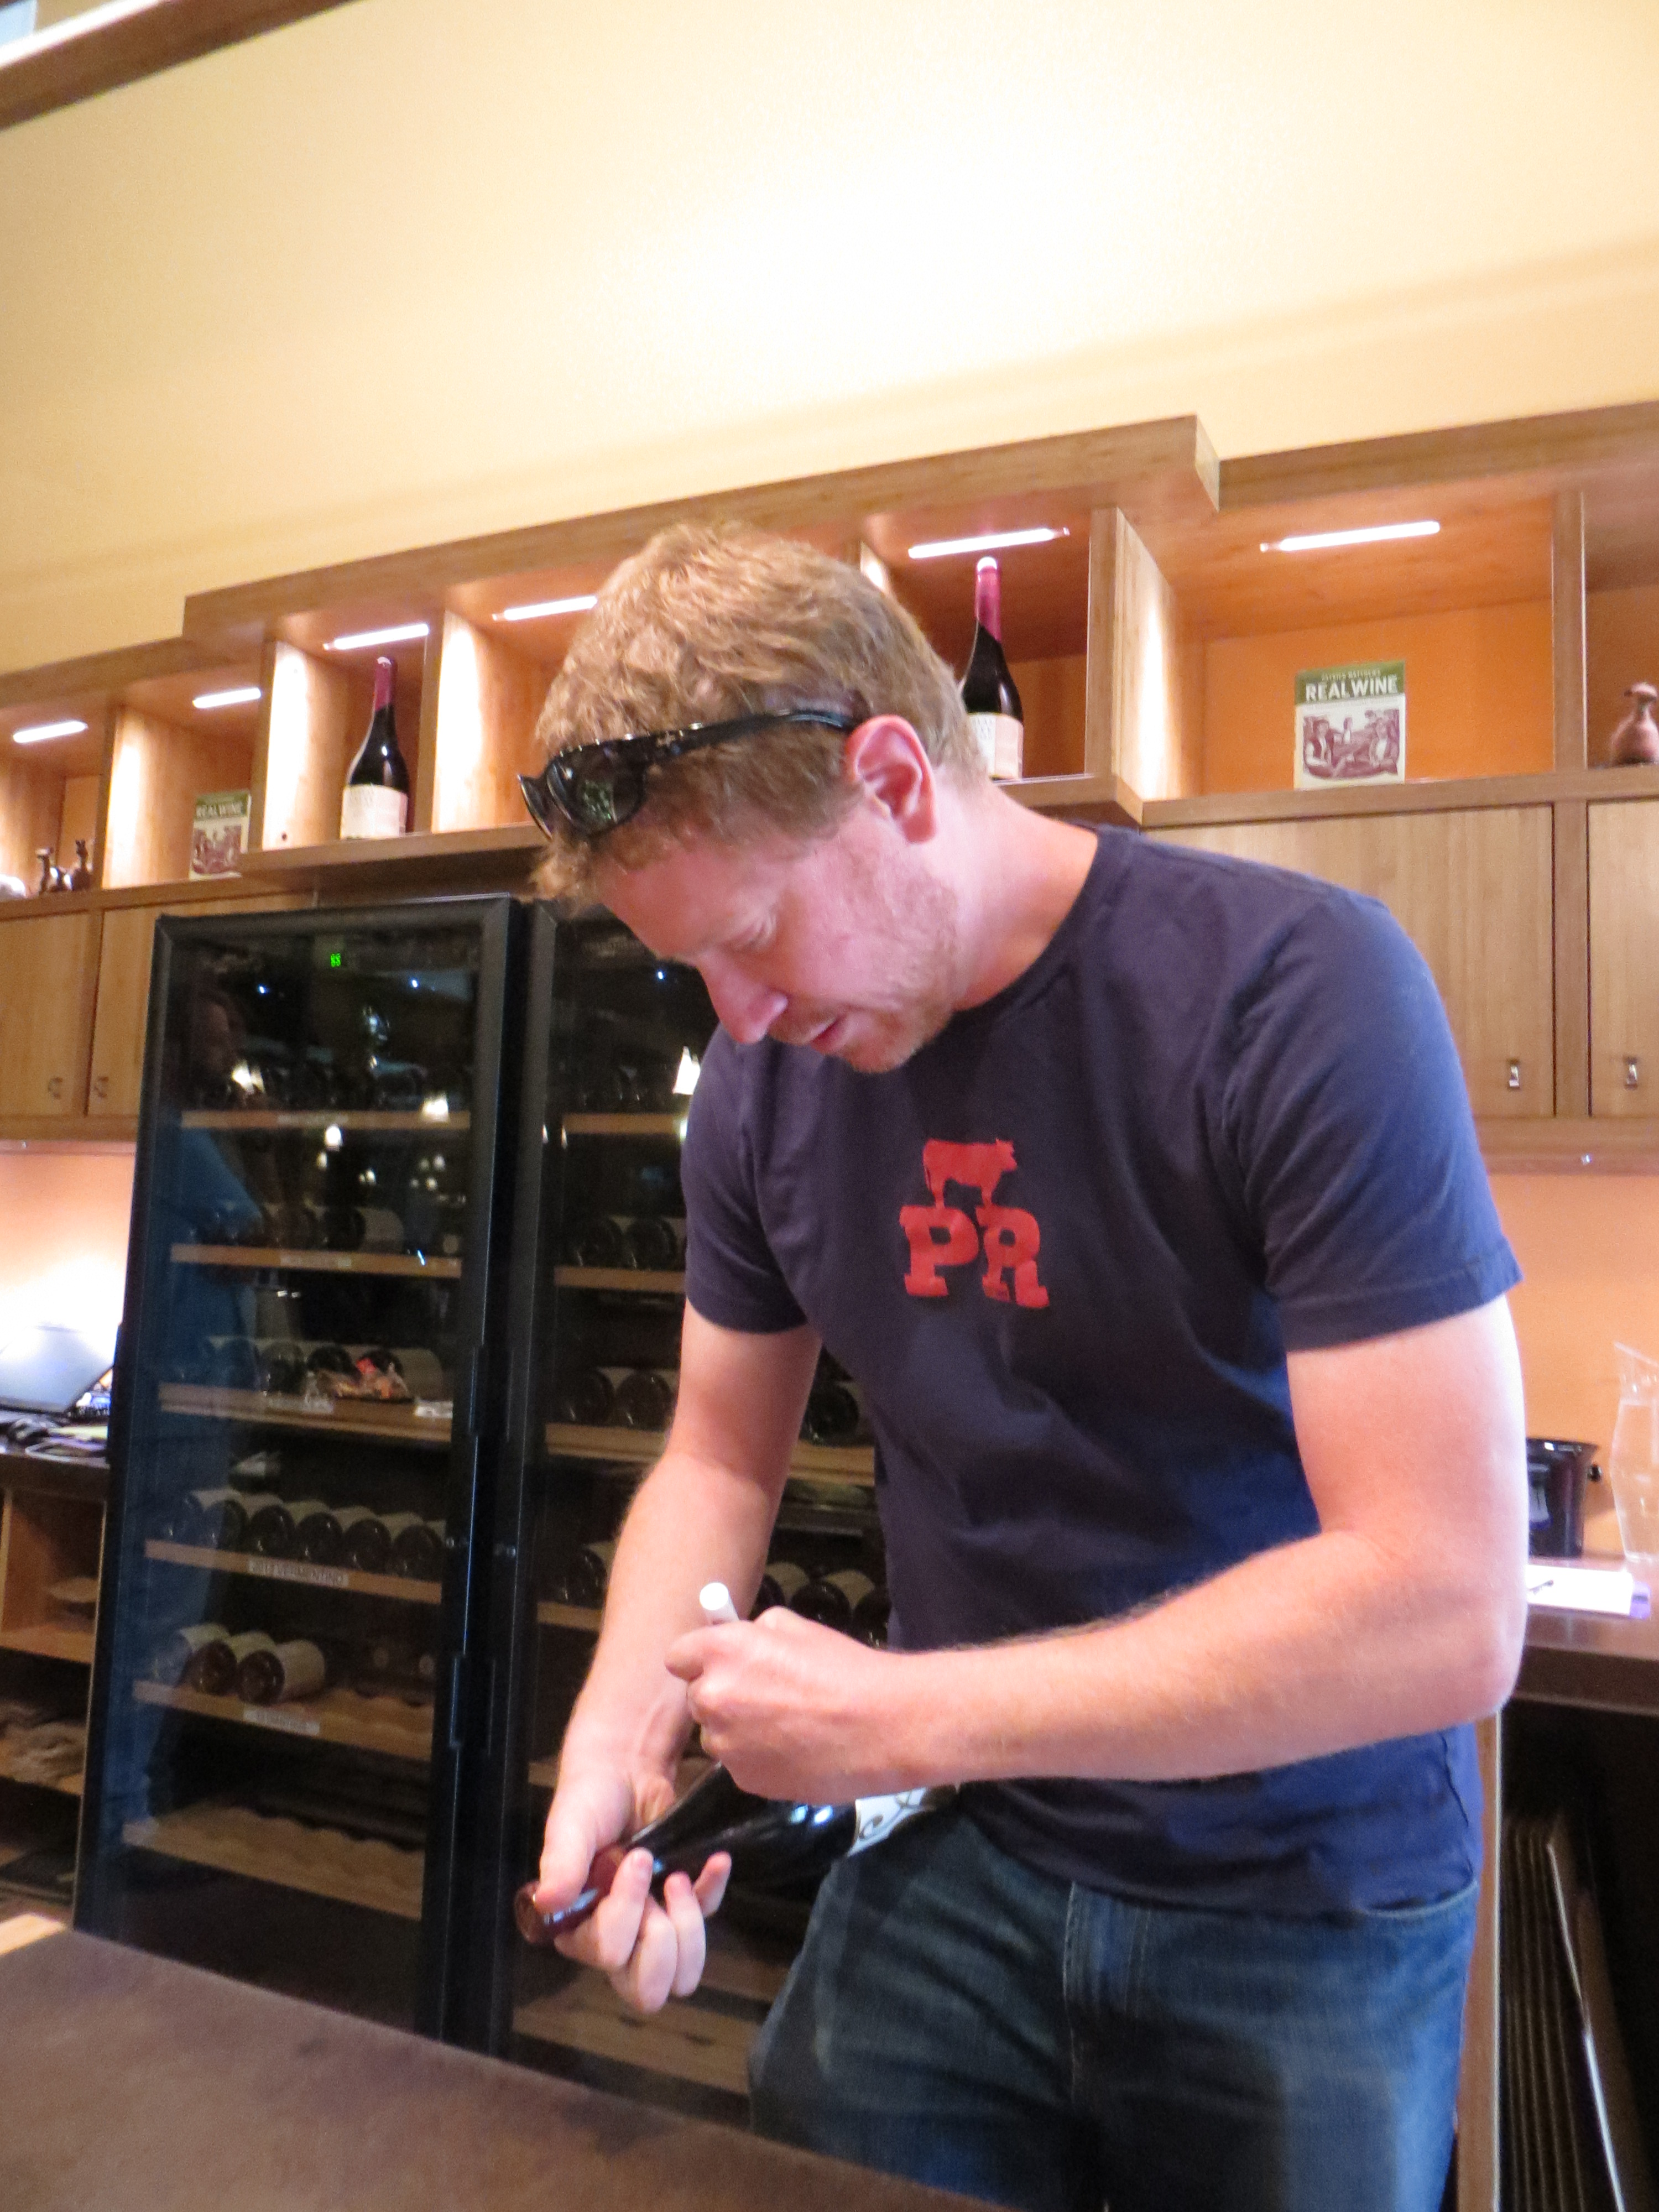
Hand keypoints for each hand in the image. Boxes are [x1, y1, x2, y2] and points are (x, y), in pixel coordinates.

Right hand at [533, 1755, 730, 2013]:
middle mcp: (617, 1940)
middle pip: (648, 1990)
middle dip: (662, 1943)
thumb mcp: (569, 1825)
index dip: (625, 1913)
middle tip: (661, 1888)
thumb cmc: (589, 1799)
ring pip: (684, 1972)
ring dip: (690, 1925)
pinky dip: (714, 1890)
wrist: (624, 1769)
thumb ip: (561, 1864)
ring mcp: (654, 1924)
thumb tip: (547, 1901)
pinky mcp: (684, 1902)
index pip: (608, 1955)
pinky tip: (716, 1861)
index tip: (633, 1860)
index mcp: (580, 1930)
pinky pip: (710, 1917)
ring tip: (677, 1877)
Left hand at [666, 1607, 907, 1801]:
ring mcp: (726, 1745)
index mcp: (723, 1652)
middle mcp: (714, 1698)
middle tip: (763, 1695)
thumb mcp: (795, 1628)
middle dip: (722, 1695)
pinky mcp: (744, 1780)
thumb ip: (753, 1635)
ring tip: (786, 1726)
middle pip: (697, 1698)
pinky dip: (757, 1757)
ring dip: (738, 1729)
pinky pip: (739, 1762)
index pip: (677, 1657)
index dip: (699, 1660)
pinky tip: (794, 1750)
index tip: (720, 1664)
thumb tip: (736, 1643)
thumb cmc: (843, 1668)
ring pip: (717, 1734)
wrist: (882, 1726)